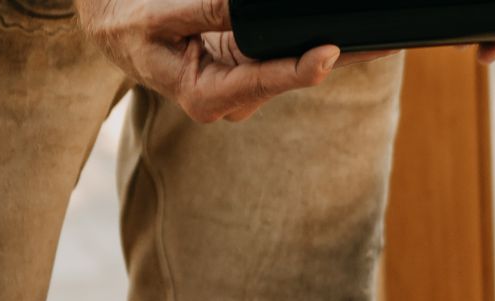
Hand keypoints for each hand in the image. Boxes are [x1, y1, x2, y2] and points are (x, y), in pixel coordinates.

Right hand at [76, 0, 360, 121]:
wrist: (113, 24)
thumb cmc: (127, 22)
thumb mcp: (159, 17)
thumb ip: (207, 12)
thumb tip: (245, 9)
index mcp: (205, 95)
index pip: (263, 81)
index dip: (300, 69)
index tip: (330, 53)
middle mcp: (233, 96)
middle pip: (293, 74)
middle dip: (337, 57)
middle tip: (381, 42)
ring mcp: (246, 81)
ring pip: (297, 62)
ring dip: (338, 49)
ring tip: (381, 39)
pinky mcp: (252, 62)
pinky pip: (289, 51)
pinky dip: (313, 39)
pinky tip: (351, 34)